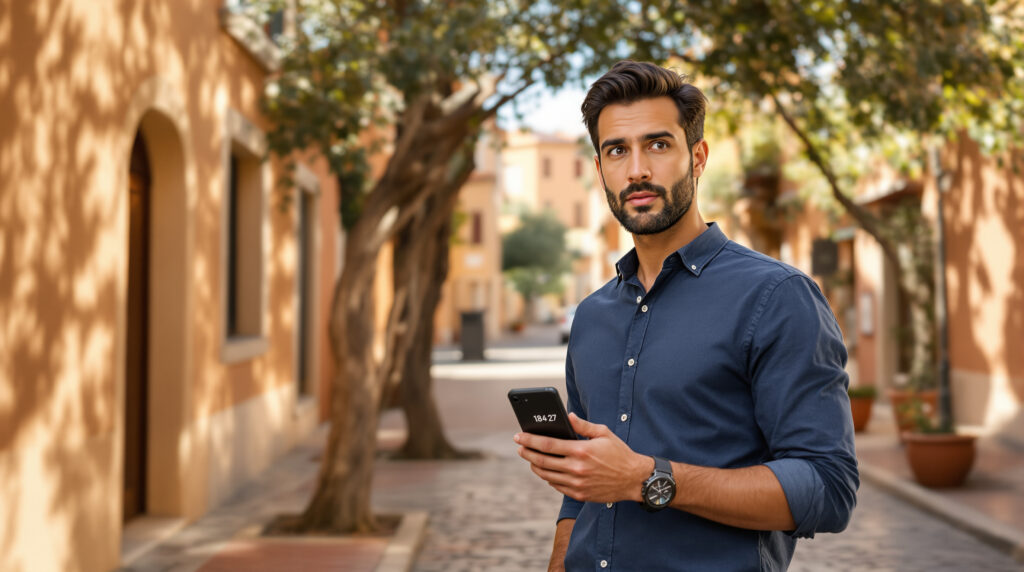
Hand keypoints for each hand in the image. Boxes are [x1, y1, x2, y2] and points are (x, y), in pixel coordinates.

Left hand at [515, 413, 650, 502]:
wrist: (634, 479)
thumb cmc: (619, 453)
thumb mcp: (604, 433)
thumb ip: (583, 425)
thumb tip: (567, 416)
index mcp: (581, 450)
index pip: (547, 444)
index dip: (529, 440)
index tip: (519, 437)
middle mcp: (576, 468)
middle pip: (541, 461)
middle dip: (526, 453)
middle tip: (519, 448)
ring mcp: (577, 484)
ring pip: (546, 475)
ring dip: (534, 466)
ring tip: (530, 459)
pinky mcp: (579, 494)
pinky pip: (556, 485)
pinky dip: (548, 477)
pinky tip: (546, 470)